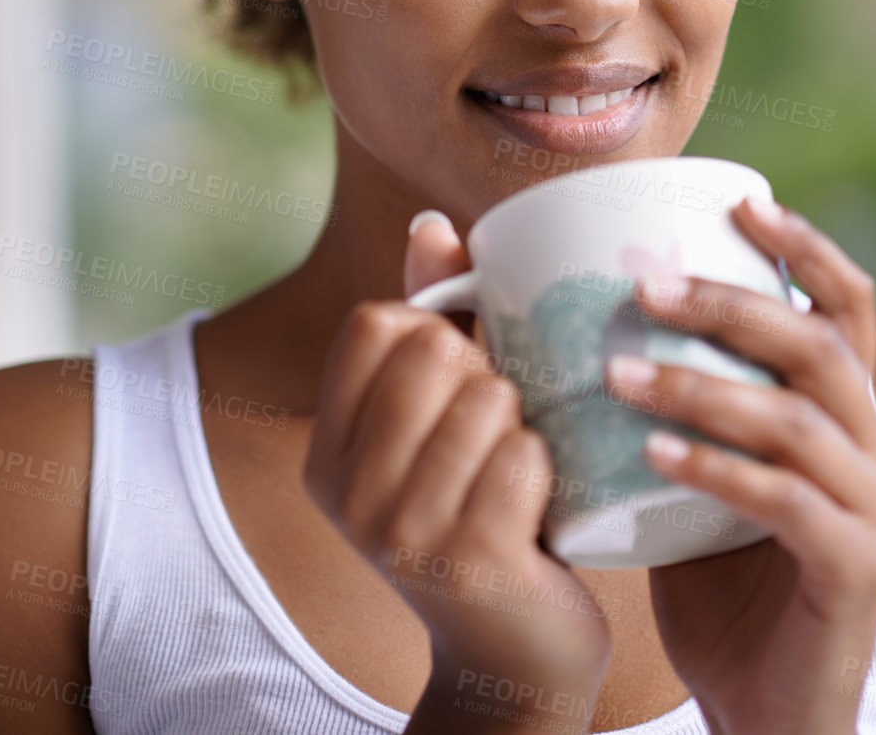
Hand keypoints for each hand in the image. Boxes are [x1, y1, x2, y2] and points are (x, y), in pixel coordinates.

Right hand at [302, 212, 611, 732]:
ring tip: (515, 471)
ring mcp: (402, 533)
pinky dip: (547, 469)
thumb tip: (432, 221)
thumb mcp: (445, 416)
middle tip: (495, 432)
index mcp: (327, 453)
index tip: (455, 379)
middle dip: (486, 374)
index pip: (375, 323)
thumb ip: (435, 319)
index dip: (432, 331)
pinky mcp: (467, 563)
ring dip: (524, 424)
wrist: (516, 654)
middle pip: (434, 352)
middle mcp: (347, 495)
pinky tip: (536, 510)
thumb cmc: (483, 508)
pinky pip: (526, 456)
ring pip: (488, 399)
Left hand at [603, 197, 875, 734]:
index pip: (847, 305)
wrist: (758, 704)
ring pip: (797, 418)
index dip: (804, 246)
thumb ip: (655, 391)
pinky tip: (654, 453)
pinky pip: (787, 502)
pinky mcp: (856, 571)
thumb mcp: (682, 463)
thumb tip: (553, 308)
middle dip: (728, 302)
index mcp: (845, 410)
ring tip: (618, 371)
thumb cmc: (708, 571)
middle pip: (818, 344)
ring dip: (702, 385)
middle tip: (641, 284)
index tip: (741, 200)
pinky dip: (718, 469)